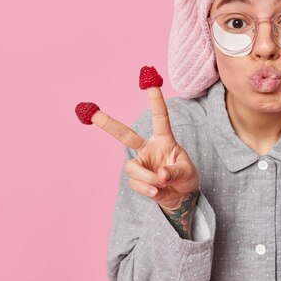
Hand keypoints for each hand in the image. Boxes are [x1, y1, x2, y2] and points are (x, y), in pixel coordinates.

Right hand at [78, 76, 198, 211]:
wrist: (181, 197)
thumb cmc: (186, 178)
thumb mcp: (188, 173)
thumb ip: (175, 172)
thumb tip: (160, 175)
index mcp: (164, 139)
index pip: (159, 117)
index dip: (155, 100)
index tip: (150, 82)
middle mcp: (148, 148)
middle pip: (125, 134)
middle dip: (108, 123)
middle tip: (91, 112)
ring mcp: (141, 164)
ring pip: (132, 168)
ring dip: (147, 178)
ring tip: (161, 185)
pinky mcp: (136, 179)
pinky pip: (136, 184)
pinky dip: (148, 190)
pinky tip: (158, 192)